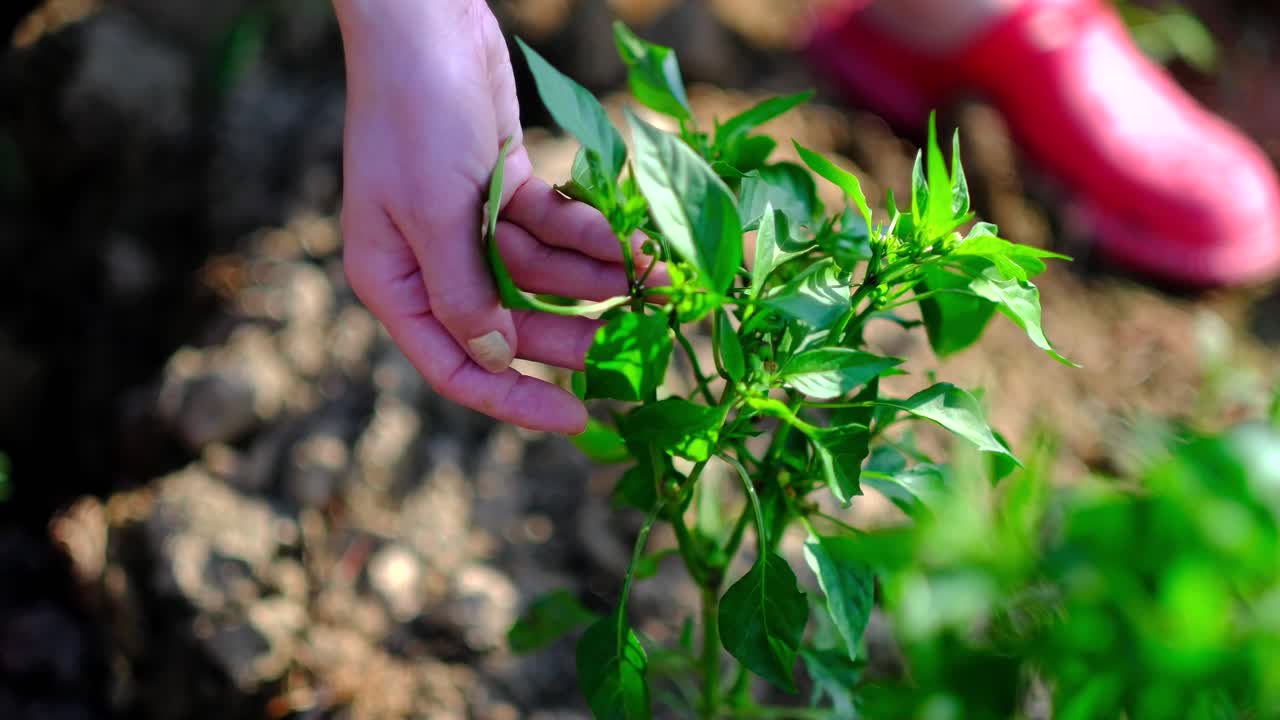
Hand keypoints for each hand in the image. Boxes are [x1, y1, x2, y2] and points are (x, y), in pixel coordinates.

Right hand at [334, 0, 636, 433]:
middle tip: (635, 355)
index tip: (575, 420)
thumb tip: (494, 358)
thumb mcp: (435, 215)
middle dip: (572, 337)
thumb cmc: (414, 118)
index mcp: (395, 281)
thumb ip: (466, 292)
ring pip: (542, 278)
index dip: (514, 399)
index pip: (456, 364)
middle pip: (509, 324)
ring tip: (652, 289)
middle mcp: (432, 262)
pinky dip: (591, 237)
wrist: (426, 24)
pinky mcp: (506, 190)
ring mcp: (470, 227)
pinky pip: (555, 230)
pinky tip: (635, 246)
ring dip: (595, 284)